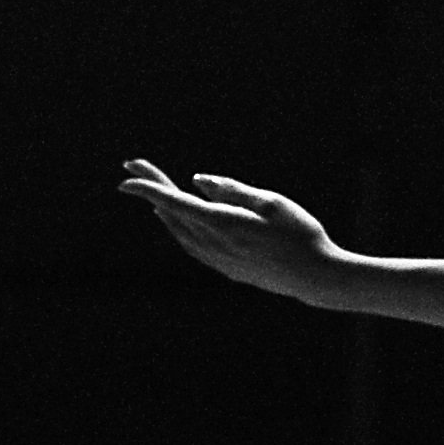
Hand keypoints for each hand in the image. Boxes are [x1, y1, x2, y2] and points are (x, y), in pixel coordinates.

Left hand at [118, 159, 349, 301]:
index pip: (175, 201)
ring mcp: (218, 261)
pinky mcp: (226, 269)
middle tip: (135, 167)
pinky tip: (177, 221)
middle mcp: (214, 245)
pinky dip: (178, 228)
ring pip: (178, 232)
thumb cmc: (300, 233)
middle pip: (172, 214)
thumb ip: (231, 190)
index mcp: (223, 223)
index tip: (127, 175)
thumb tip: (198, 182)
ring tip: (154, 191)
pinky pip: (191, 245)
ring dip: (164, 209)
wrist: (316, 278)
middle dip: (152, 190)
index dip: (149, 187)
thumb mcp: (270, 201)